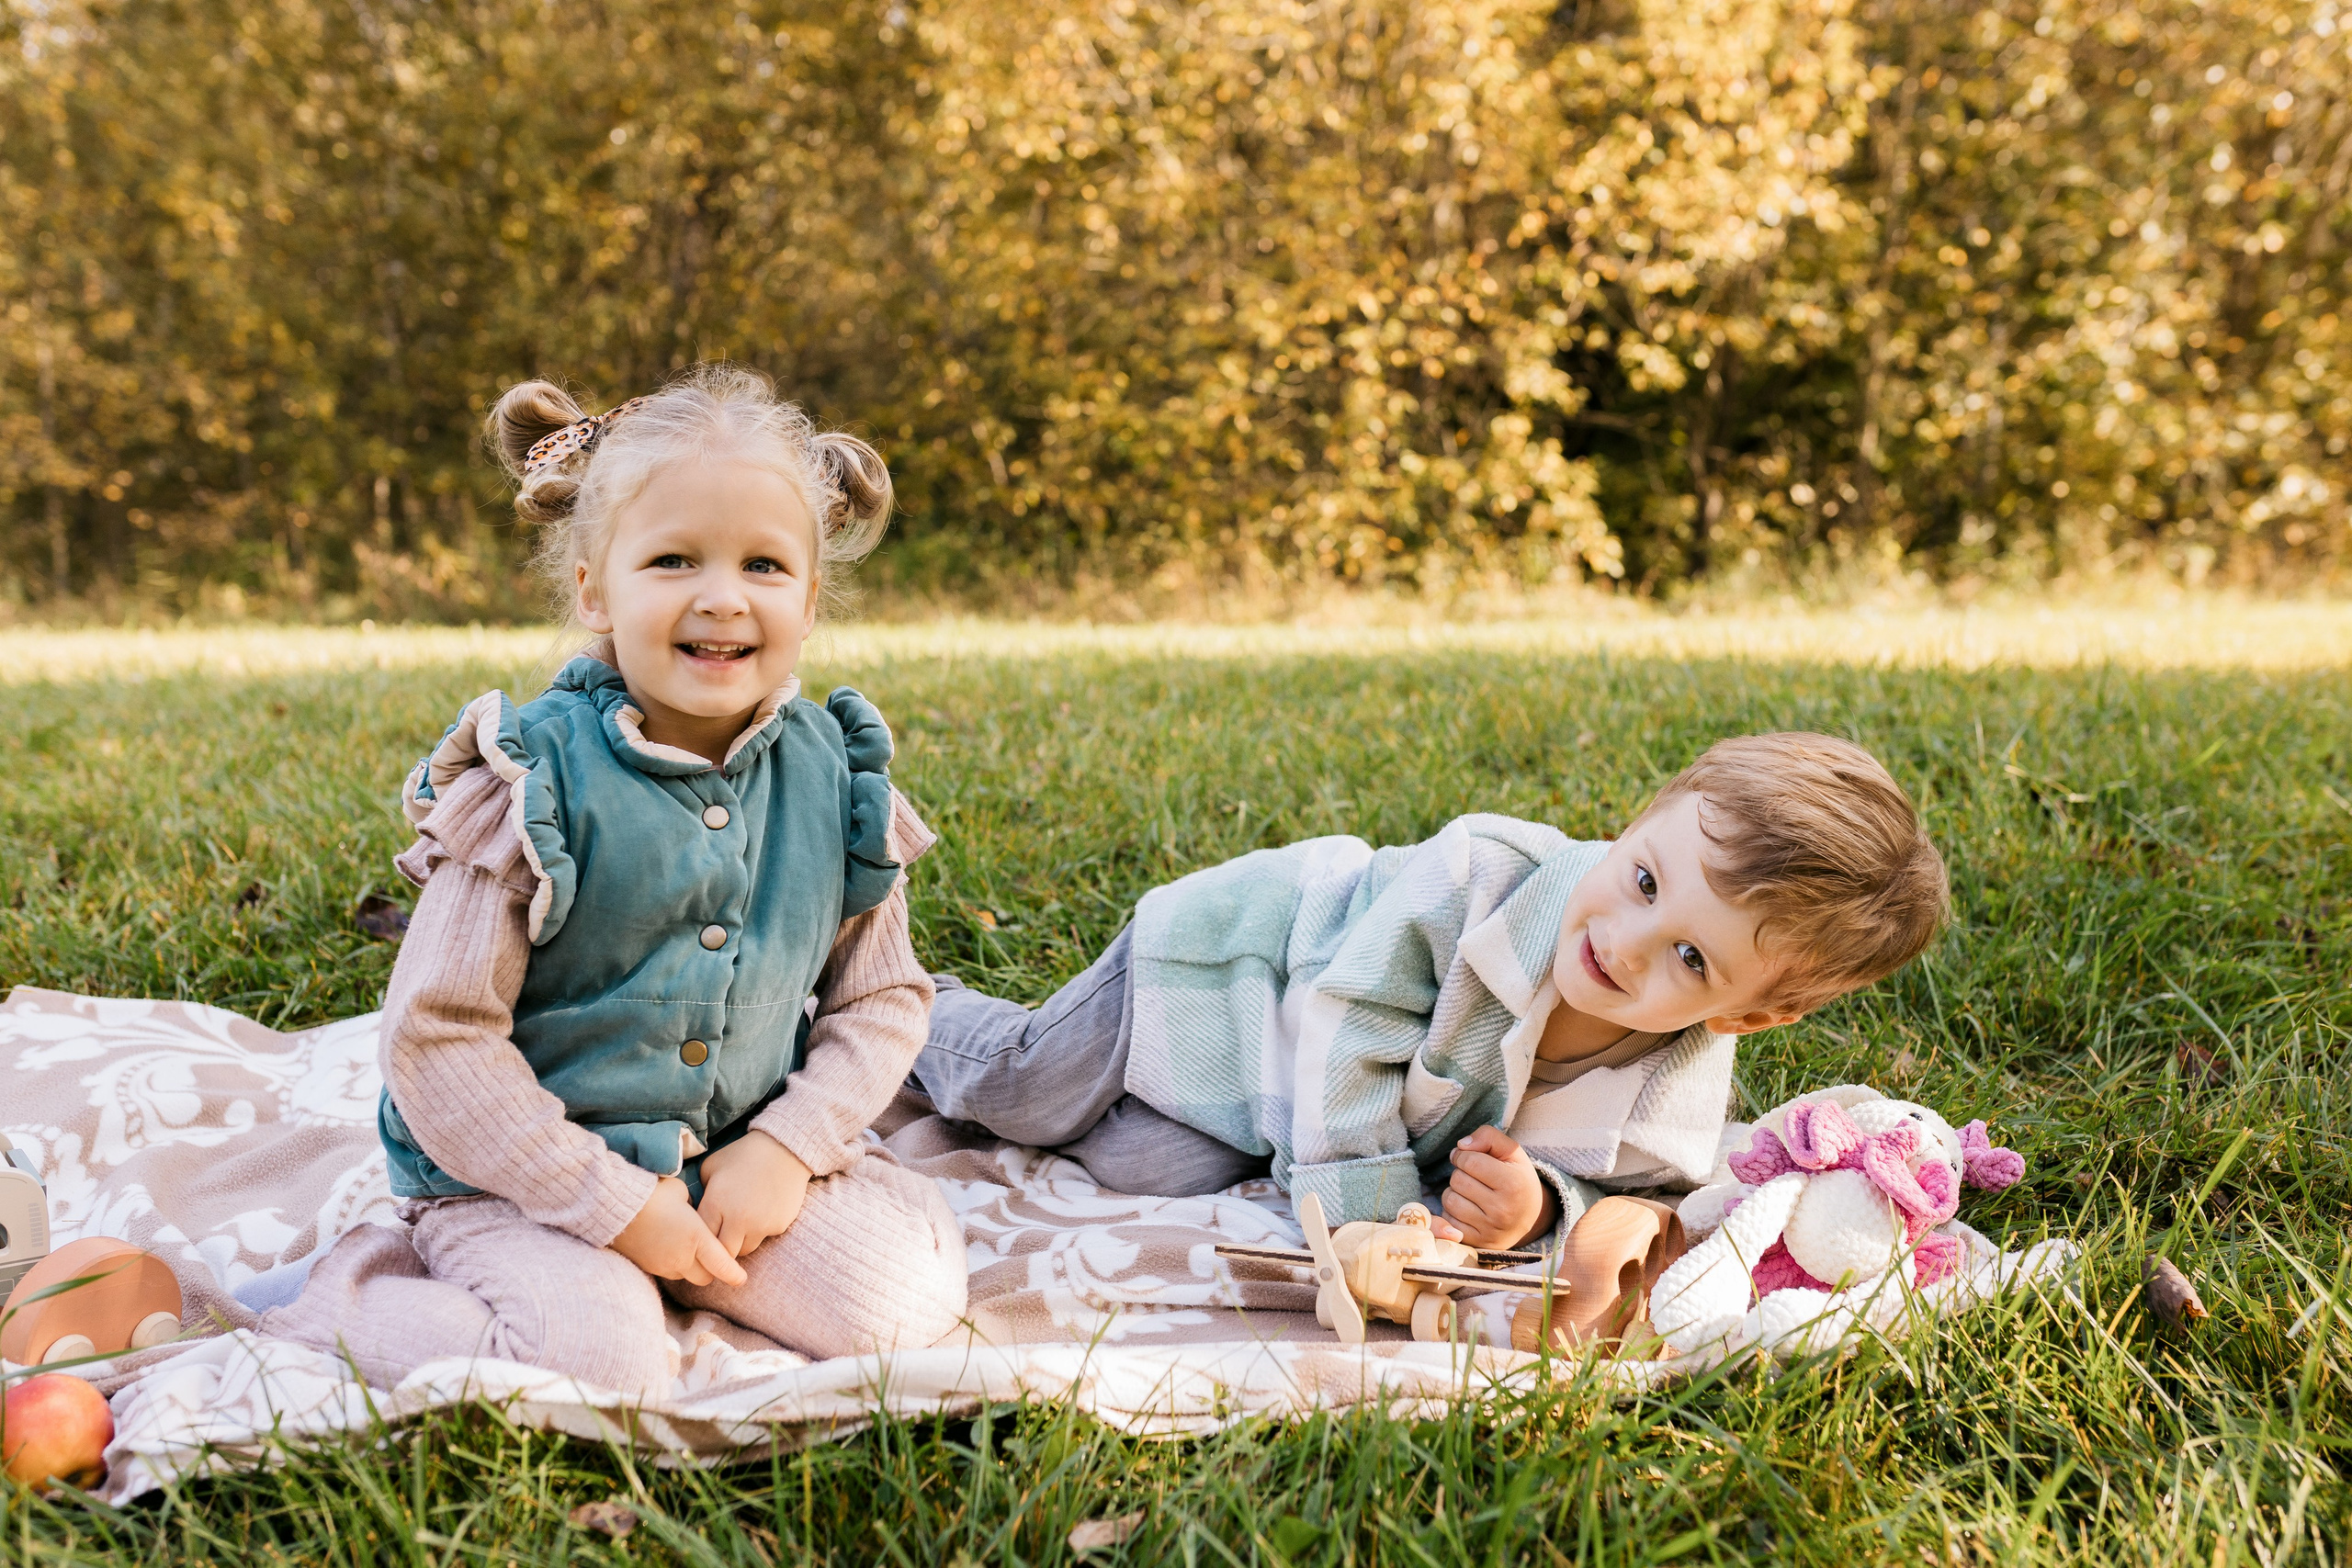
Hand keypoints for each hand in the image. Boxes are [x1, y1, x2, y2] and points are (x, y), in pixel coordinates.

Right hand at [611, 1176, 746, 1286]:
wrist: (614, 1205)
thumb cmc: (652, 1193)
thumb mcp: (681, 1193)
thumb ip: (693, 1207)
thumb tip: (692, 1211)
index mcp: (696, 1237)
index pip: (721, 1265)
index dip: (733, 1275)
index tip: (741, 1279)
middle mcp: (681, 1257)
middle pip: (704, 1278)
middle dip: (711, 1271)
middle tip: (712, 1258)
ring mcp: (662, 1265)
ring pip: (684, 1276)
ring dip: (690, 1268)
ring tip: (686, 1249)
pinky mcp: (646, 1267)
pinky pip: (666, 1272)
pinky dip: (672, 1265)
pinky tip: (667, 1248)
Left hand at [696, 1131, 812, 1258]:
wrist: (785, 1149)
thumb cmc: (744, 1155)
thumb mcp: (712, 1165)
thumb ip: (702, 1191)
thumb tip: (697, 1211)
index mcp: (715, 1204)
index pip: (702, 1237)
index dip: (702, 1238)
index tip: (704, 1235)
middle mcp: (736, 1219)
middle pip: (722, 1253)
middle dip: (720, 1248)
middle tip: (721, 1237)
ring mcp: (759, 1225)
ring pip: (744, 1250)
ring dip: (740, 1242)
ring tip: (742, 1223)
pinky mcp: (778, 1226)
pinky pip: (764, 1238)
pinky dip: (760, 1231)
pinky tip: (762, 1212)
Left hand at [1443, 1125, 1556, 1249]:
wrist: (1531, 1217)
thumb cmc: (1517, 1178)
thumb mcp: (1511, 1152)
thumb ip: (1488, 1136)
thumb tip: (1460, 1146)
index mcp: (1512, 1184)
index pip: (1469, 1161)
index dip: (1464, 1155)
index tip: (1471, 1158)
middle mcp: (1501, 1210)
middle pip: (1457, 1180)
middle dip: (1461, 1174)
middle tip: (1476, 1178)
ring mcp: (1489, 1230)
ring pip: (1449, 1200)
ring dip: (1455, 1192)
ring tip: (1472, 1193)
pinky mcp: (1478, 1243)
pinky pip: (1448, 1220)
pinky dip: (1453, 1211)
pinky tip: (1468, 1208)